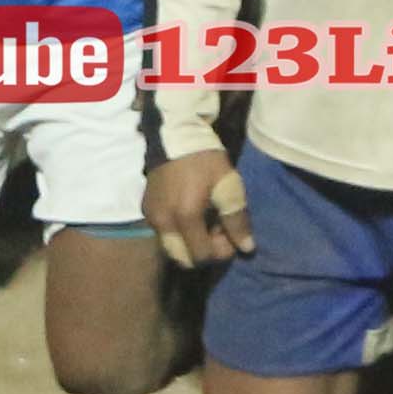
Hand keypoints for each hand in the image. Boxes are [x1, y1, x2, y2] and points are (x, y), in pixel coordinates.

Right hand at [148, 146, 252, 267]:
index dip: (219, 251)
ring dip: (190, 243)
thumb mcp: (229, 186)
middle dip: (202, 252)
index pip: (201, 256)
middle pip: (183, 259)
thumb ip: (237, 220)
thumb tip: (246, 249)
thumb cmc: (205, 159)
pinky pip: (163, 233)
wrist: (174, 134)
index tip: (227, 231)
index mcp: (185, 217)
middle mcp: (163, 223)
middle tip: (216, 231)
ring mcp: (152, 217)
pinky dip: (178, 232)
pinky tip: (190, 212)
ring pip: (172, 247)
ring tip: (204, 221)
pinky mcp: (146, 209)